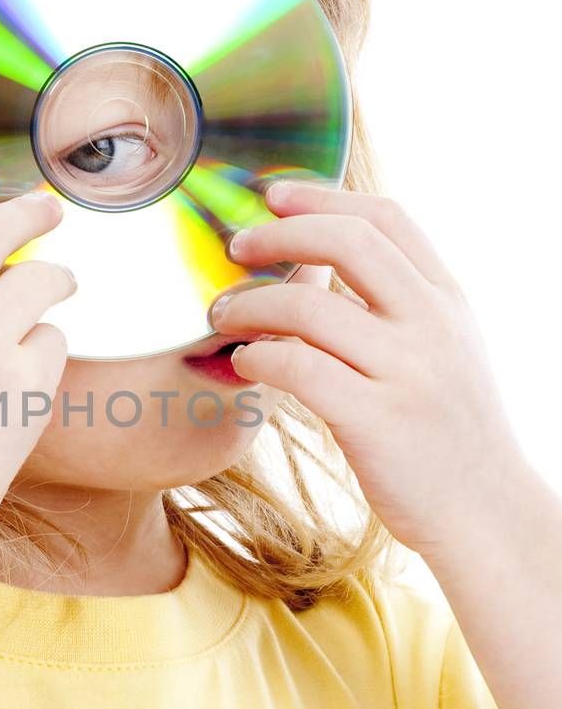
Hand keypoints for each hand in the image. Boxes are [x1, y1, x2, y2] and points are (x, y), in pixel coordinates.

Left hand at [207, 180, 530, 558]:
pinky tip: (245, 364)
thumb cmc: (448, 433)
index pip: (386, 217)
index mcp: (447, 300)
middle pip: (347, 241)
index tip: (274, 195)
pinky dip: (258, 358)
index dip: (322, 196)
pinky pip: (298, 368)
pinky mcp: (377, 421)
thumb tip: (325, 262)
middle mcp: (432, 326)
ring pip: (309, 307)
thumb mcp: (443, 351)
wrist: (485, 512)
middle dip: (278, 234)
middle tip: (234, 247)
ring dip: (251, 304)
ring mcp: (408, 372)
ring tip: (224, 315)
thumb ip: (400, 306)